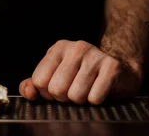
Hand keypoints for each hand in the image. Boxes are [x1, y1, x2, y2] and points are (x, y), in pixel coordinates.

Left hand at [18, 40, 142, 104]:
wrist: (119, 70)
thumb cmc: (82, 75)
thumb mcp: (54, 76)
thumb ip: (34, 85)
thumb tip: (29, 92)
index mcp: (58, 49)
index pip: (39, 81)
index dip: (47, 92)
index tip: (58, 87)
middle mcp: (75, 48)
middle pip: (56, 90)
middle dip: (64, 97)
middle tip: (74, 89)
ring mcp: (95, 55)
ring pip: (75, 96)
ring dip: (81, 99)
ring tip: (88, 89)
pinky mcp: (112, 67)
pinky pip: (94, 98)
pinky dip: (96, 100)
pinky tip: (100, 89)